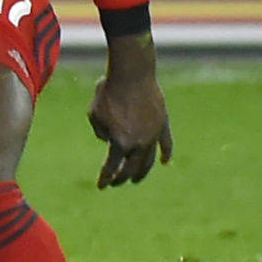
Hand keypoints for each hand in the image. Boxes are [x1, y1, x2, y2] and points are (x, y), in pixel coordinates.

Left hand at [89, 32, 171, 187]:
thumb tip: (110, 141)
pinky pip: (166, 144)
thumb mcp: (94, 114)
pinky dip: (166, 154)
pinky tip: (164, 162)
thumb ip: (101, 132)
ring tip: (136, 179)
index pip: (111, 167)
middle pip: (131, 168)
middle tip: (117, 183)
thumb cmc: (108, 93)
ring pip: (149, 160)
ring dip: (142, 171)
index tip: (102, 186)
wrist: (132, 75)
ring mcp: (153, 135)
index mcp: (119, 142)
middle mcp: (139, 143)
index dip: (106, 178)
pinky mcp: (163, 124)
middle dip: (123, 178)